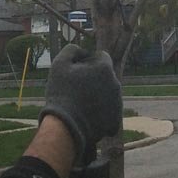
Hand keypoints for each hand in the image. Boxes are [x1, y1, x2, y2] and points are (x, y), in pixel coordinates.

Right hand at [39, 43, 121, 161]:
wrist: (65, 127)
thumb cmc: (61, 93)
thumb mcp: (60, 63)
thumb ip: (72, 49)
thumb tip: (82, 50)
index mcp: (105, 68)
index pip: (101, 57)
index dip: (88, 61)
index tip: (77, 71)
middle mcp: (116, 84)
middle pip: (106, 76)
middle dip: (94, 78)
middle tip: (76, 89)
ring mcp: (117, 104)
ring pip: (108, 94)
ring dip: (98, 95)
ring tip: (80, 104)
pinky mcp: (115, 122)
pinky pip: (108, 112)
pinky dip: (100, 113)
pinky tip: (86, 116)